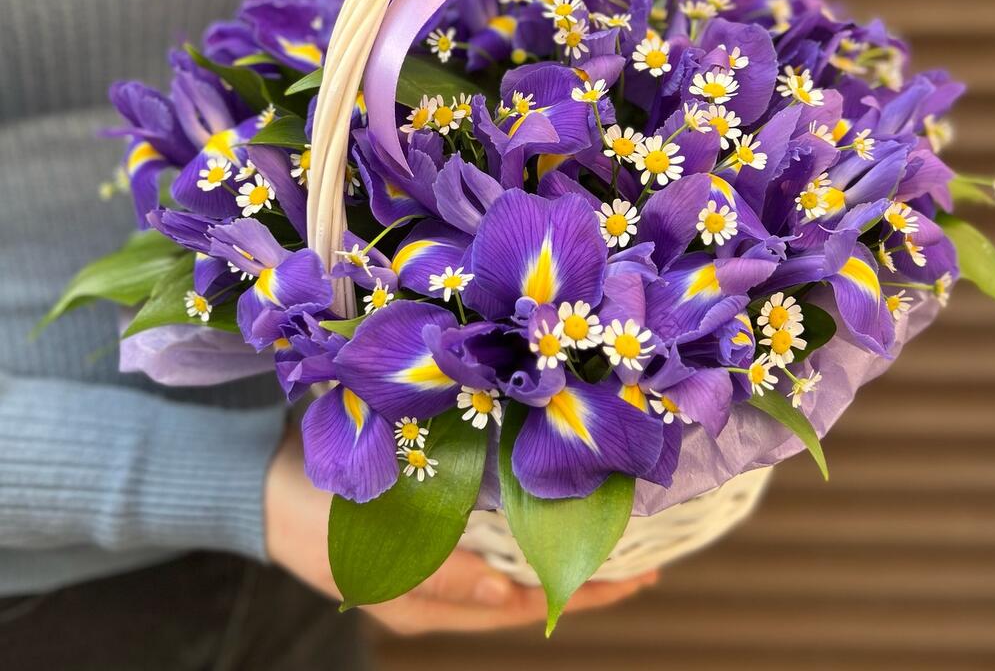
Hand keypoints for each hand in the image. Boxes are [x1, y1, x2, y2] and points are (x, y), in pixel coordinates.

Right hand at [264, 425, 657, 633]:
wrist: (258, 481)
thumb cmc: (309, 515)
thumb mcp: (365, 551)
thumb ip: (436, 577)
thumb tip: (505, 598)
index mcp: (424, 604)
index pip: (521, 606)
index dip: (581, 593)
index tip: (637, 578)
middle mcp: (435, 588)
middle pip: (525, 589)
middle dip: (582, 573)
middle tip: (643, 553)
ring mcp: (428, 558)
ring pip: (511, 563)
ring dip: (558, 547)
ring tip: (611, 526)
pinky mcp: (422, 526)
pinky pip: (486, 536)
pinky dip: (524, 525)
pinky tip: (547, 501)